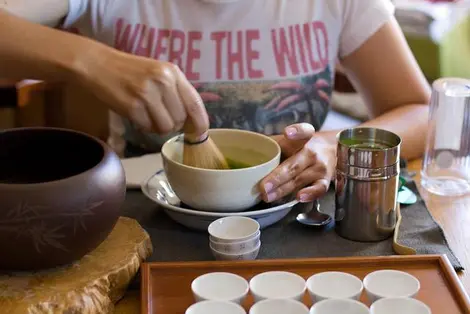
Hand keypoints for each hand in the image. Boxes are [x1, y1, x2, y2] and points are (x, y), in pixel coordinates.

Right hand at [76, 47, 208, 136]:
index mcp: (173, 72)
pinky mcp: (132, 106)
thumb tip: (192, 122)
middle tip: (160, 115)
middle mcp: (163, 81)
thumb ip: (176, 92)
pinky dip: (144, 126)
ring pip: (166, 127)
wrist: (98, 64)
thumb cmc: (131, 71)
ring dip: (158, 127)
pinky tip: (136, 115)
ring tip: (148, 115)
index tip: (200, 133)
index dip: (200, 122)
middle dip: (173, 124)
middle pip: (181, 119)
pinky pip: (148, 128)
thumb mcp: (158, 73)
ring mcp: (147, 94)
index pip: (195, 103)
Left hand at [260, 123, 335, 202]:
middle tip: (262, 186)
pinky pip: (319, 189)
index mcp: (303, 139)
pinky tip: (299, 197)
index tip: (288, 134)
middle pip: (294, 164)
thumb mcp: (289, 141)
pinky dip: (310, 194)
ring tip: (268, 196)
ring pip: (300, 179)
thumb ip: (272, 145)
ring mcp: (319, 168)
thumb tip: (243, 150)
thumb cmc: (302, 147)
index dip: (297, 132)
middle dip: (277, 176)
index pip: (303, 132)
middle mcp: (312, 152)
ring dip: (283, 189)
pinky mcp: (325, 181)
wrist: (331, 150)